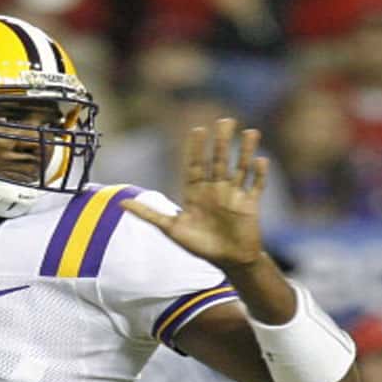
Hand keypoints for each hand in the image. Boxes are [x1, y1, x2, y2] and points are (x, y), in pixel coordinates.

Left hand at [121, 118, 267, 268]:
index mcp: (196, 193)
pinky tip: (260, 159)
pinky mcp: (250, 204)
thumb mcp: (171, 229)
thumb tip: (121, 204)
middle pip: (218, 161)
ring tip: (249, 132)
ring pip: (240, 168)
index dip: (196, 149)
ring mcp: (234, 195)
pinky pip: (256, 186)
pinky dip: (259, 174)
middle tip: (225, 121)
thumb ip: (148, 214)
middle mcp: (215, 190)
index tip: (198, 130)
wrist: (227, 261)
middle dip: (221, 142)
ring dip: (244, 151)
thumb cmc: (199, 245)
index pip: (196, 166)